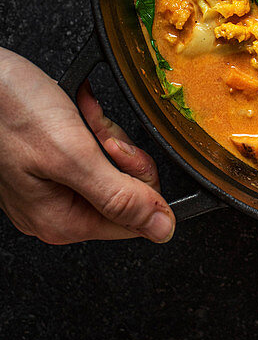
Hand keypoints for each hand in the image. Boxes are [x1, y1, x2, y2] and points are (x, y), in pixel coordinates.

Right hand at [0, 47, 174, 244]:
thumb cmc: (9, 111)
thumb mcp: (73, 155)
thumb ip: (120, 196)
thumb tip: (161, 229)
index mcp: (64, 221)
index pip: (136, 220)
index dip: (139, 180)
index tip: (118, 149)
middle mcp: (57, 211)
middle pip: (123, 190)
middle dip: (118, 149)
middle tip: (95, 128)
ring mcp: (50, 188)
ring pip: (108, 165)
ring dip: (102, 132)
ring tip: (81, 114)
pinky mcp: (47, 163)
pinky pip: (88, 150)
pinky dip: (87, 124)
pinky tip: (76, 110)